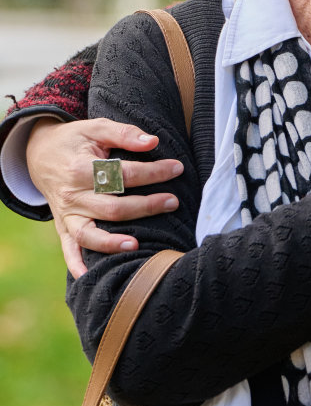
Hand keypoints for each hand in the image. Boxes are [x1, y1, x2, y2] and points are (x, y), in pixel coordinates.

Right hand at [24, 117, 181, 277]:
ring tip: (137, 244)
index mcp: (80, 168)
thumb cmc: (74, 140)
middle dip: (145, 206)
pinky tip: (89, 277)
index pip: (123, 174)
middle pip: (112, 207)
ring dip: (112, 242)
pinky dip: (76, 265)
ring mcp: (66, 215)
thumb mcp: (95, 127)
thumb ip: (124, 133)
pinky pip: (69, 250)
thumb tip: (153, 142)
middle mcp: (72, 195)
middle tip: (173, 201)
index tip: (177, 168)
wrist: (39, 155)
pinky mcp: (63, 227)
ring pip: (90, 233)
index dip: (153, 172)